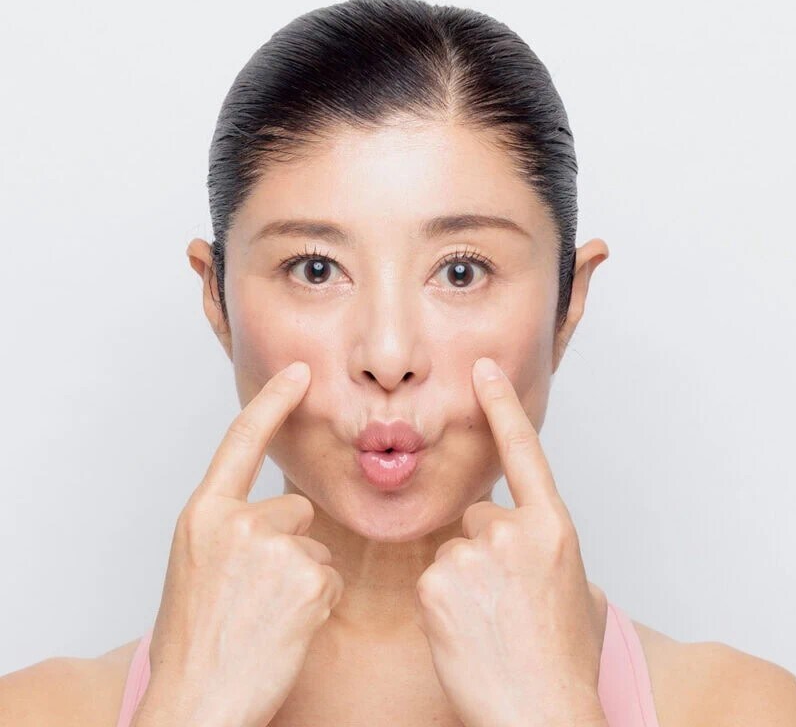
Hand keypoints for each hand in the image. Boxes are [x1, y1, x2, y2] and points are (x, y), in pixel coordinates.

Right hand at [141, 361, 343, 726]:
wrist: (196, 703)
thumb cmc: (196, 640)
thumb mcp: (197, 565)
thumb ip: (231, 527)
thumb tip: (282, 512)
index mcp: (203, 515)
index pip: (241, 441)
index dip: (273, 402)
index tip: (300, 371)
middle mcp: (236, 522)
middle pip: (296, 508)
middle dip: (289, 543)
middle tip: (259, 594)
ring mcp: (272, 548)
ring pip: (316, 545)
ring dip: (304, 577)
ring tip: (267, 617)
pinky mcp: (307, 578)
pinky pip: (330, 577)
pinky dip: (317, 603)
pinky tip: (286, 629)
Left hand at [412, 357, 608, 726]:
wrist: (538, 714)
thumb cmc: (560, 662)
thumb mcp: (578, 594)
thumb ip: (555, 554)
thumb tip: (540, 545)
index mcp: (554, 529)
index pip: (523, 452)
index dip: (501, 407)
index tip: (483, 368)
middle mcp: (514, 532)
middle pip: (477, 516)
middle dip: (482, 549)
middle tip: (501, 600)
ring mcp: (474, 554)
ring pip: (452, 550)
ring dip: (461, 581)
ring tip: (487, 623)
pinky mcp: (436, 582)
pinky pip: (431, 578)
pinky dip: (441, 602)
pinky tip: (464, 631)